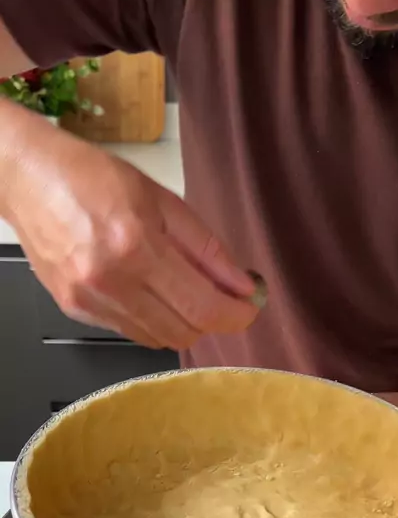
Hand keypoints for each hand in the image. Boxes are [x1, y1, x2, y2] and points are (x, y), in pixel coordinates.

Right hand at [1, 103, 257, 348]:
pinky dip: (153, 320)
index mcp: (136, 247)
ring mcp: (89, 301)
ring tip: (186, 292)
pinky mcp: (75, 311)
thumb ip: (207, 249)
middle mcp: (110, 282)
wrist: (27, 178)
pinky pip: (131, 332)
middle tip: (225, 300)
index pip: (203, 307)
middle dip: (213, 321)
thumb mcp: (163, 201)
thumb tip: (241, 285)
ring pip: (158, 339)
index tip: (250, 307)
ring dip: (183, 323)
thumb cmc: (92, 178)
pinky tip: (152, 293)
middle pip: (184, 332)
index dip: (236, 315)